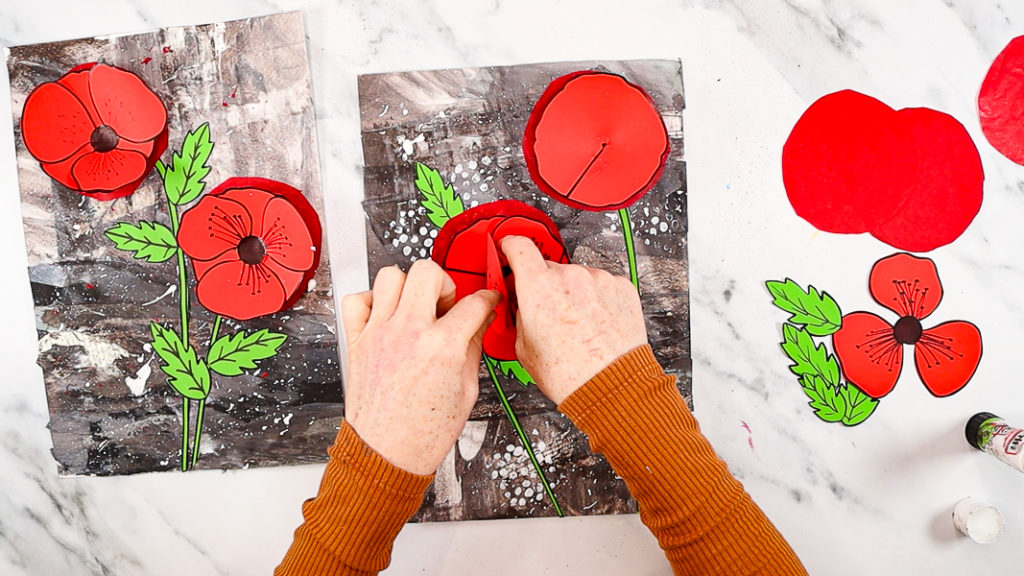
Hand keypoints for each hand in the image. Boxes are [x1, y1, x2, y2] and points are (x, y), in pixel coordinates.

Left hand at [341, 259, 499, 474]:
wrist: (388, 454)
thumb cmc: (424, 432)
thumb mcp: (466, 390)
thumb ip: (472, 347)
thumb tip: (480, 322)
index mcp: (442, 347)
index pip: (473, 303)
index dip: (487, 299)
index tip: (486, 300)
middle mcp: (408, 333)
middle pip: (427, 272)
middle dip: (444, 282)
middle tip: (446, 304)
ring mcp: (379, 334)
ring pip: (390, 276)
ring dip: (408, 286)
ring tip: (416, 307)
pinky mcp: (358, 341)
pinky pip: (356, 300)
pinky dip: (371, 300)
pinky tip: (386, 316)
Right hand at [502, 235, 648, 404]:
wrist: (611, 386)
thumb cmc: (569, 374)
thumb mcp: (523, 347)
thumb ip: (519, 315)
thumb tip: (520, 305)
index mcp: (539, 287)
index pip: (519, 246)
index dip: (510, 246)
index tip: (509, 248)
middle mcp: (570, 277)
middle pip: (549, 268)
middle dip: (545, 285)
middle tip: (548, 312)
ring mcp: (599, 280)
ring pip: (578, 277)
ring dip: (574, 293)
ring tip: (578, 325)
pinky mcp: (622, 287)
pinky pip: (602, 285)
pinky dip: (598, 299)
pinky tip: (595, 323)